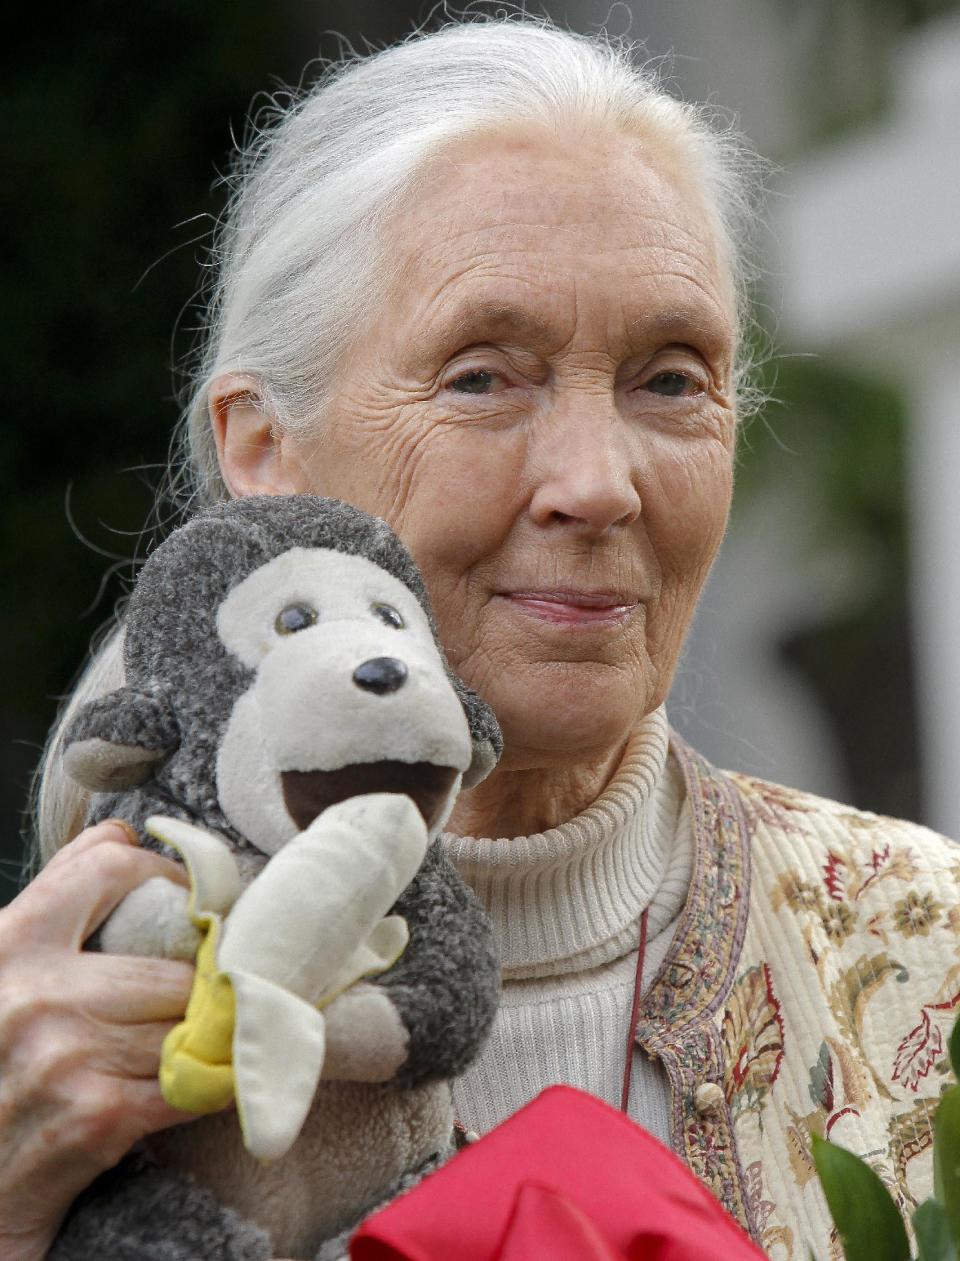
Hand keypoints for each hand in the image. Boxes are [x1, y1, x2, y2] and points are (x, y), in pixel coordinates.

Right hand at [0, 821, 195, 1260]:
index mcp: (11, 944)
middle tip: (218, 991)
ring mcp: (67, 1056)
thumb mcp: (8, 967)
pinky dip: (210, 1082)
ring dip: (207, 1037)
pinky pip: (192, 1081)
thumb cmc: (1, 1057)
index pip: (107, 868)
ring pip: (187, 1023)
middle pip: (170, 966)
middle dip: (200, 986)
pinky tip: (204, 1081)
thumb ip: (59, 896)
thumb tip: (126, 834)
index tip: (193, 897)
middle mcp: (35, 995)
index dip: (166, 875)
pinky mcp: (98, 1116)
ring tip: (208, 1039)